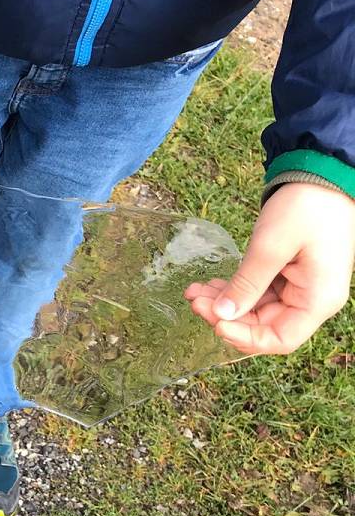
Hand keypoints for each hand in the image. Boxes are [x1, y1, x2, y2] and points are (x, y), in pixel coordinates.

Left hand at [186, 182, 354, 353]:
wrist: (321, 176)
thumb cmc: (307, 208)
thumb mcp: (270, 246)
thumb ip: (247, 284)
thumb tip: (221, 315)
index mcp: (317, 300)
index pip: (280, 340)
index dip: (245, 337)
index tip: (215, 322)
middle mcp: (311, 300)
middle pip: (263, 326)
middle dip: (226, 317)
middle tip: (195, 300)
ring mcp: (298, 288)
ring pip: (255, 310)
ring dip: (223, 303)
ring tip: (194, 290)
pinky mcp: (286, 276)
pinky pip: (256, 293)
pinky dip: (232, 290)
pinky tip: (208, 284)